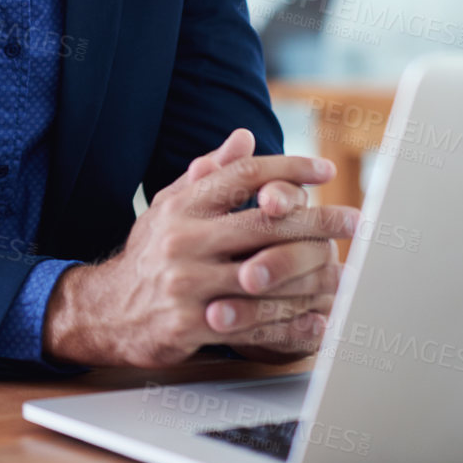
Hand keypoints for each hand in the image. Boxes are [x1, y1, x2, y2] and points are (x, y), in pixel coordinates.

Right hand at [42, 129, 356, 367]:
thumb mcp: (169, 205)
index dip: (287, 169)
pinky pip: (253, 325)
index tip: (325, 171)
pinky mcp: (190, 325)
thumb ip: (208, 172)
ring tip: (347, 273)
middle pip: (264, 225)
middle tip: (356, 221)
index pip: (241, 177)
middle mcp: (183, 241)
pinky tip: (319, 319)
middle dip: (318, 222)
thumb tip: (244, 137)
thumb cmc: (150, 253)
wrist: (106, 309)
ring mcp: (187, 285)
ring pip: (266, 277)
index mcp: (182, 207)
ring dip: (313, 276)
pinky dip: (291, 324)